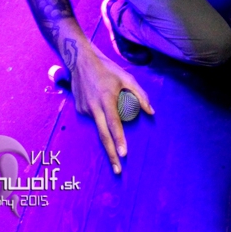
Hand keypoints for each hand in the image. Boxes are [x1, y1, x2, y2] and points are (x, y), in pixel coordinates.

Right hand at [70, 45, 153, 174]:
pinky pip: (93, 118)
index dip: (119, 140)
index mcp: (106, 99)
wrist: (80, 61)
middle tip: (118, 170)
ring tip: (110, 116)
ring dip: (106, 132)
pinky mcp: (80, 110)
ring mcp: (84, 109)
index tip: (124, 154)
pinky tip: (99, 100)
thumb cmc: (107, 69)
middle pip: (103, 136)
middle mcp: (94, 107)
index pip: (113, 125)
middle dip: (111, 155)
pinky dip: (99, 116)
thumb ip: (140, 95)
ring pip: (98, 126)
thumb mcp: (127, 78)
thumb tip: (150, 112)